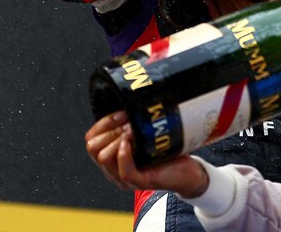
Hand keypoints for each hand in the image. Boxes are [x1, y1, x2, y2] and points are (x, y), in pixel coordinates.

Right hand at [85, 111, 208, 197]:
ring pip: (104, 158)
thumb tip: (130, 98)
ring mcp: (125, 179)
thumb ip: (133, 122)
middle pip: (92, 147)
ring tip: (133, 131)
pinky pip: (124, 171)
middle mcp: (113, 170)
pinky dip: (125, 155)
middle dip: (110, 129)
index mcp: (111, 157)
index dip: (104, 122)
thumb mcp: (145, 134)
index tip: (122, 112)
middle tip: (129, 122)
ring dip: (117, 139)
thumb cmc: (166, 152)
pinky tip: (131, 142)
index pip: (91, 139)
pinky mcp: (141, 182)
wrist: (189, 172)